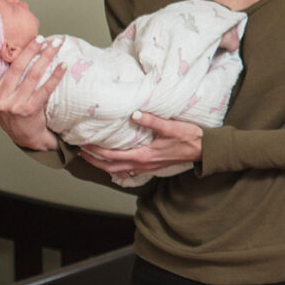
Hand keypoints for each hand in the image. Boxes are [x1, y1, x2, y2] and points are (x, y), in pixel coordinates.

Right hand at [0, 35, 64, 150]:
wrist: (25, 136)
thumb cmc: (12, 110)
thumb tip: (8, 50)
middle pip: (15, 68)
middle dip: (29, 50)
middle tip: (40, 38)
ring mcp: (15, 105)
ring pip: (33, 75)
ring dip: (46, 57)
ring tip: (55, 45)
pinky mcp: (31, 109)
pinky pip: (46, 88)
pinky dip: (55, 75)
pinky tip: (63, 65)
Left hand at [79, 111, 202, 178]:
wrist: (204, 150)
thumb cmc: (189, 137)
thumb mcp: (170, 127)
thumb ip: (151, 121)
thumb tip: (134, 114)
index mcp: (144, 155)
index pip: (113, 156)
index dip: (96, 151)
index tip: (84, 144)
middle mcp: (143, 164)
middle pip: (112, 167)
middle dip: (94, 161)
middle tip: (80, 153)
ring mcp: (148, 167)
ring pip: (120, 171)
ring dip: (104, 165)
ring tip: (92, 158)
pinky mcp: (152, 166)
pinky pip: (130, 170)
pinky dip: (118, 168)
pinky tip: (114, 163)